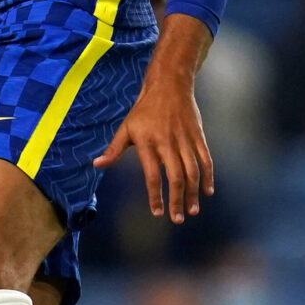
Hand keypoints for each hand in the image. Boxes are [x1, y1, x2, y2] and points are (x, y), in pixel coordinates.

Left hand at [95, 71, 213, 222]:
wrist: (169, 85)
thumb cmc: (144, 109)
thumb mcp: (126, 128)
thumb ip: (114, 149)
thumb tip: (97, 165)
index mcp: (148, 143)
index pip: (152, 176)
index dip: (155, 196)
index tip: (157, 213)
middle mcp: (168, 143)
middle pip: (175, 178)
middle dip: (177, 201)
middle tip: (178, 219)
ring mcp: (185, 140)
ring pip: (192, 171)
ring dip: (193, 193)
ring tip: (193, 210)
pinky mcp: (198, 136)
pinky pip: (206, 160)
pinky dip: (208, 176)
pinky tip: (207, 191)